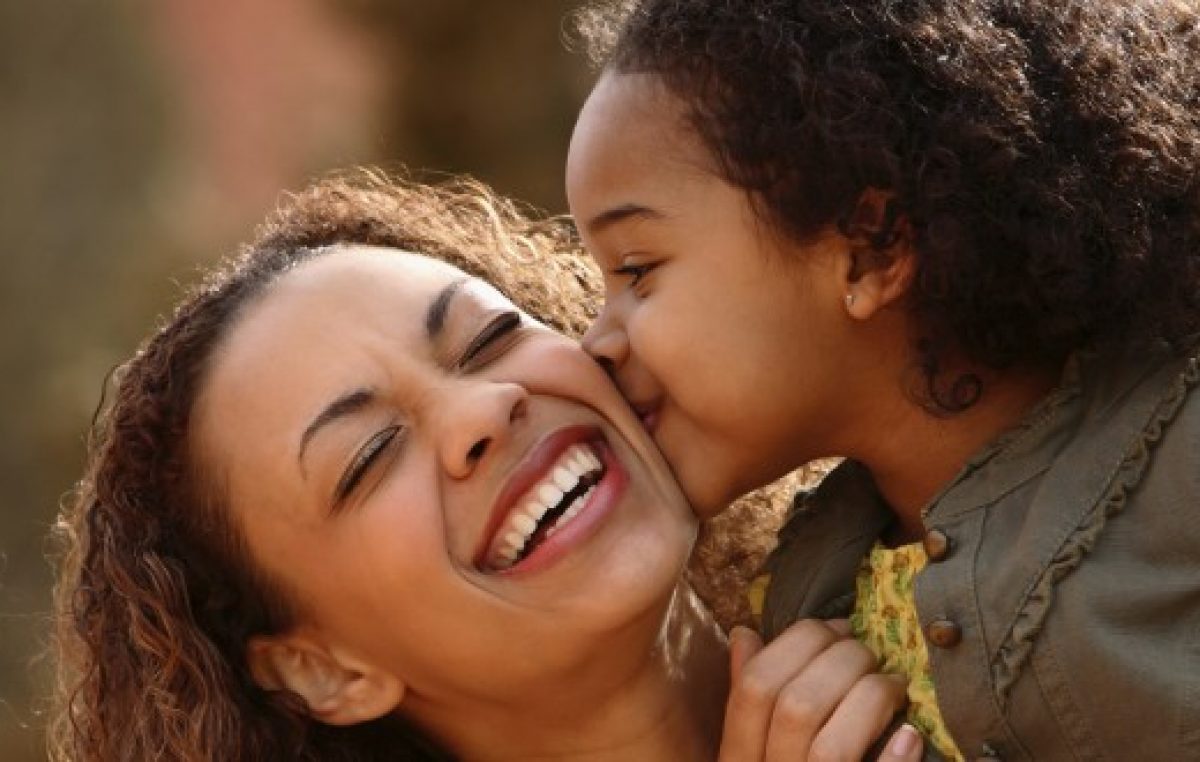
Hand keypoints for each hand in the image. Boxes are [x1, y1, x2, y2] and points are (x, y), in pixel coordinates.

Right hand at [718, 619, 921, 761]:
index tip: (834, 628)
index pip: (752, 687)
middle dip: (841, 661)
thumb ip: (747, 701)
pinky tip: (909, 737)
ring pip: (830, 744)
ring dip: (870, 700)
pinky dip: (893, 758)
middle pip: (793, 705)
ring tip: (895, 687)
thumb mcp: (754, 757)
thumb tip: (746, 634)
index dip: (795, 643)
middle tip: (872, 653)